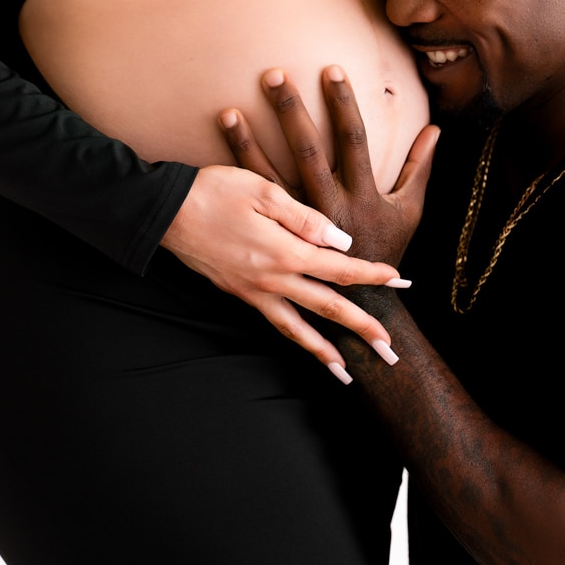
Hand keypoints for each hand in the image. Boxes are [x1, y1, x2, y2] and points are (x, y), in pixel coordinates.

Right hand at [160, 163, 406, 371]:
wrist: (164, 213)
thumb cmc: (214, 192)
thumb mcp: (264, 191)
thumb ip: (306, 219)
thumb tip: (342, 243)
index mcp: (284, 252)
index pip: (339, 270)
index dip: (372, 277)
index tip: (401, 283)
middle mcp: (272, 280)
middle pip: (328, 309)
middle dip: (362, 330)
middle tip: (390, 352)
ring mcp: (253, 292)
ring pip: (298, 329)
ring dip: (326, 353)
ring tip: (349, 373)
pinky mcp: (238, 294)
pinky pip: (275, 323)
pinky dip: (295, 340)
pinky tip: (305, 345)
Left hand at [220, 65, 438, 270]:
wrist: (361, 302)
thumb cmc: (386, 247)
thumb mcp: (409, 210)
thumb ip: (419, 167)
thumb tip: (435, 129)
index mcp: (362, 196)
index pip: (353, 138)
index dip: (343, 103)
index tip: (331, 70)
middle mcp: (328, 208)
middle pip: (307, 150)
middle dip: (291, 110)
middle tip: (275, 74)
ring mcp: (299, 223)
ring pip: (271, 172)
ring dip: (250, 138)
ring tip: (234, 105)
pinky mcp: (277, 233)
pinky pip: (255, 195)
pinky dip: (239, 163)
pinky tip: (226, 134)